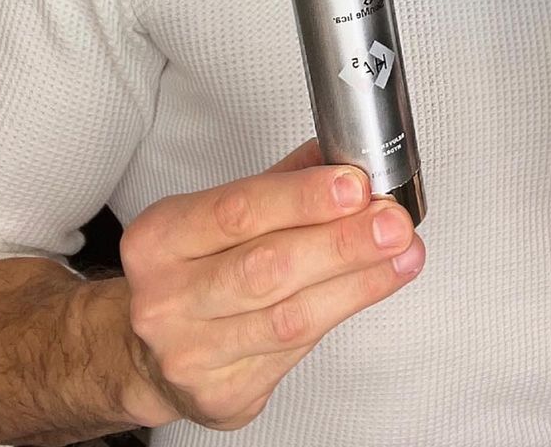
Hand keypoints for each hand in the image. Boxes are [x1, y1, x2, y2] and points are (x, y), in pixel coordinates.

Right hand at [119, 138, 424, 428]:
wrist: (150, 352)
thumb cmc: (191, 271)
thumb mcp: (214, 214)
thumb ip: (280, 184)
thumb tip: (344, 156)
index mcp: (159, 240)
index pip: (238, 212)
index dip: (302, 198)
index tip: (354, 185)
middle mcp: (166, 300)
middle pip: (267, 268)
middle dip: (341, 243)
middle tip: (391, 223)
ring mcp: (190, 354)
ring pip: (289, 317)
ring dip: (357, 281)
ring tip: (400, 254)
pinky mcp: (221, 395)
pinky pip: (295, 352)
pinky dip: (340, 313)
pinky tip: (371, 287)